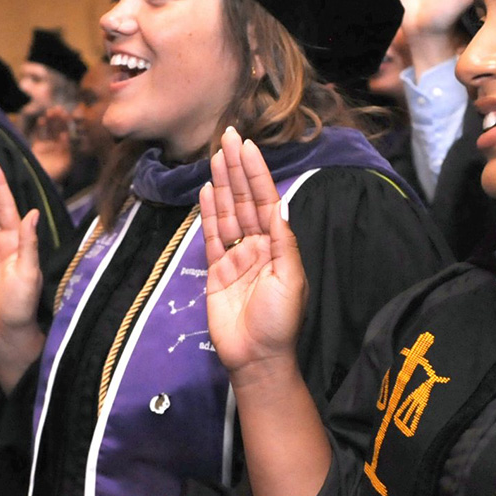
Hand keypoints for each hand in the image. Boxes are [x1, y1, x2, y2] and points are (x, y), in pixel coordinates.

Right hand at [30, 106, 73, 184]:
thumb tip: (66, 136)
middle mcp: (59, 148)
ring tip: (51, 112)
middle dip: (60, 120)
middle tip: (59, 109)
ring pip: (50, 131)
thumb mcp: (64, 164)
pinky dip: (41, 128)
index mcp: (67, 152)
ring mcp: (48, 147)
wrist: (39, 185)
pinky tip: (42, 120)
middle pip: (59, 130)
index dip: (68, 125)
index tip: (68, 115)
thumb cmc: (54, 177)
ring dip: (51, 121)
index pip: (68, 134)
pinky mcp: (38, 147)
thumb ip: (66, 150)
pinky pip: (40, 135)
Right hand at [198, 127, 306, 379]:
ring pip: (226, 213)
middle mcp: (257, 245)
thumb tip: (278, 204)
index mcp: (278, 245)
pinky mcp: (215, 271)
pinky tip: (205, 191)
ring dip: (221, 184)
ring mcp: (235, 257)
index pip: (265, 200)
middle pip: (244, 200)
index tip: (247, 147)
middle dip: (237, 169)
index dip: (256, 173)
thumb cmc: (279, 322)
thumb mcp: (290, 279)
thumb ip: (283, 241)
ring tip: (215, 156)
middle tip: (227, 137)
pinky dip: (207, 214)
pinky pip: (211, 237)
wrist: (257, 358)